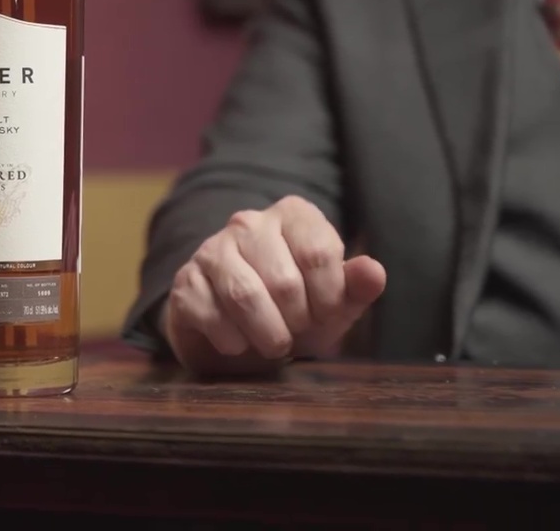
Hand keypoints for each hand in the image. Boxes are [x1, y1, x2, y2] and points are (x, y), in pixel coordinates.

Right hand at [160, 195, 385, 373]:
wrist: (239, 335)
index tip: (325, 315)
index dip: (328, 299)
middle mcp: (248, 223)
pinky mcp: (185, 282)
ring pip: (245, 296)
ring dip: (267, 335)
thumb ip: (356, 287)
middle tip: (296, 331)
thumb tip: (373, 272)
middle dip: (297, 321)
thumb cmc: (295, 312)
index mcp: (292, 215)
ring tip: (274, 345)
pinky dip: (233, 343)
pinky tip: (239, 342)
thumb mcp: (334, 304)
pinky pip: (211, 316)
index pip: (319, 253)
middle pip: (284, 281)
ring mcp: (211, 250)